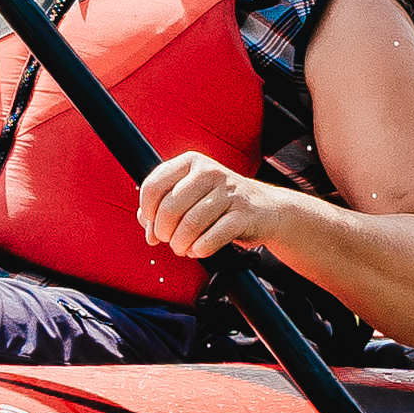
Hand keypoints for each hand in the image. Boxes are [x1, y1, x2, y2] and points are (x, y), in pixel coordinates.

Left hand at [133, 151, 289, 266]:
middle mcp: (210, 172)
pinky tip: (199, 250)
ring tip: (182, 248)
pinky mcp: (244, 214)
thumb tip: (147, 227)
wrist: (266, 209)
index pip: (154, 185)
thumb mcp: (190, 195)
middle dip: (164, 232)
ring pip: (190, 224)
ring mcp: (229, 192)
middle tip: (169, 240)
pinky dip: (201, 249)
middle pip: (169, 208)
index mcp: (191, 162)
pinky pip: (213, 237)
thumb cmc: (220, 203)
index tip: (152, 224)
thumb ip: (162, 206)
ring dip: (181, 244)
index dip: (148, 211)